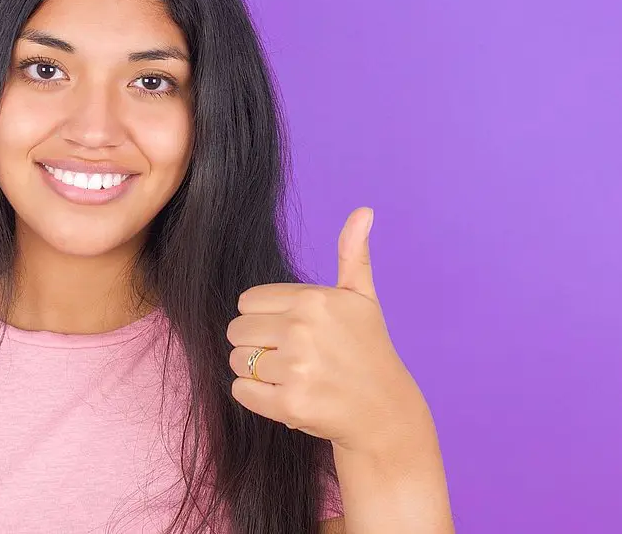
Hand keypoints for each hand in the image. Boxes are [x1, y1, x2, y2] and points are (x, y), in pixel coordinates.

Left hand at [227, 207, 425, 454]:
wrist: (385, 412)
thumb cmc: (369, 350)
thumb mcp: (362, 298)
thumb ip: (353, 253)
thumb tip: (363, 210)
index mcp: (313, 300)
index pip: (247, 301)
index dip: (263, 317)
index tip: (290, 331)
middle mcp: (303, 330)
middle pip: (236, 330)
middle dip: (255, 343)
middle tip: (288, 356)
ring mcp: (296, 369)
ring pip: (236, 360)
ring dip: (254, 370)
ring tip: (287, 375)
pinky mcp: (289, 405)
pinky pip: (240, 390)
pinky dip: (253, 395)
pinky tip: (282, 394)